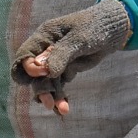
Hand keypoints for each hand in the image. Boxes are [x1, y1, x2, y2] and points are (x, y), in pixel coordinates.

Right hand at [12, 0, 132, 116]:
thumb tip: (47, 71)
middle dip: (41, 88)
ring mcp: (55, 62)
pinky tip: (64, 109)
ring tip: (62, 110)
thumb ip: (62, 53)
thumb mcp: (79, 39)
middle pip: (34, 73)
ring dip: (52, 96)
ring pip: (47, 83)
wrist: (111, 31)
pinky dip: (61, 97)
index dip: (29, 67)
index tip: (44, 73)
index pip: (25, 54)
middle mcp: (45, 50)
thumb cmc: (93, 27)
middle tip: (49, 103)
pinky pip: (58, 86)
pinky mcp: (65, 71)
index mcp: (44, 36)